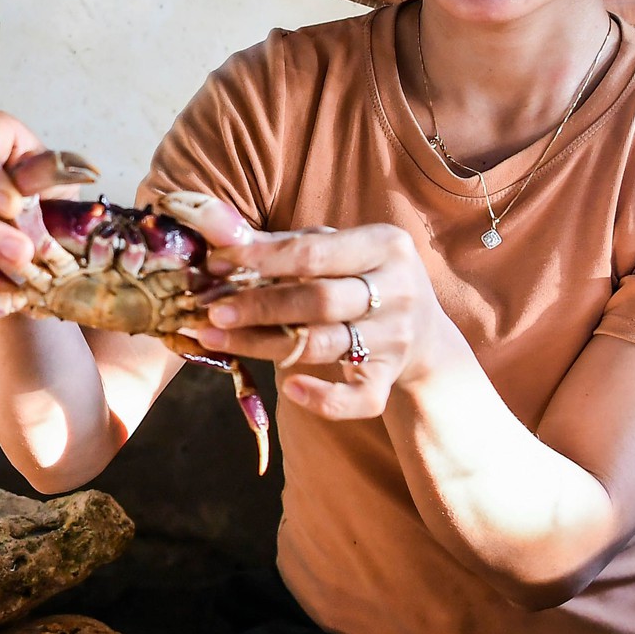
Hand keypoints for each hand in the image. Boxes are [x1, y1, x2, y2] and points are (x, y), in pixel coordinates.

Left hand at [183, 222, 441, 419]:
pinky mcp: (391, 377)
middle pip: (318, 300)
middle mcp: (398, 289)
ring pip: (323, 345)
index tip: (215, 264)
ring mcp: (396, 337)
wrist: (423, 331)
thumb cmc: (363, 279)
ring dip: (263, 344)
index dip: (260, 259)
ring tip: (215, 339)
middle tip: (211, 310)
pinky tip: (290, 388)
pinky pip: (359, 398)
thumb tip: (218, 234)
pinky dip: (324, 399)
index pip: (313, 252)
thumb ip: (284, 244)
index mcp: (383, 245)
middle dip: (258, 305)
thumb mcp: (338, 250)